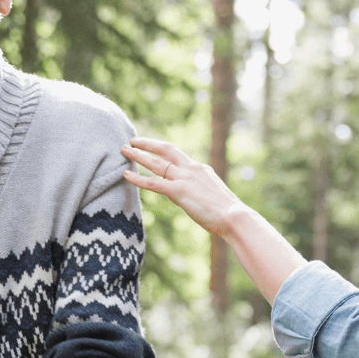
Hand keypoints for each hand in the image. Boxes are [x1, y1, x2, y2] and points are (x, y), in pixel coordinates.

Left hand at [122, 137, 242, 236]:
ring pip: (156, 163)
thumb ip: (197, 192)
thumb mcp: (212, 195)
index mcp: (201, 169)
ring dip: (138, 155)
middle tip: (133, 140)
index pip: (178, 156)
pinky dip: (138, 178)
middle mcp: (192, 169)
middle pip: (166, 149)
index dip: (162, 150)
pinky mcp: (179, 191)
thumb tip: (184, 196)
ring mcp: (185, 178)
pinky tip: (126, 175)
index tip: (152, 147)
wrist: (234, 216)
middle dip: (148, 143)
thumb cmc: (227, 212)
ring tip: (124, 150)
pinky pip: (153, 183)